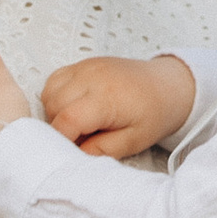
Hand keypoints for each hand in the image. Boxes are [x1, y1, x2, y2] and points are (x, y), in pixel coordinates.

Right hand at [40, 52, 196, 159]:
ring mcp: (86, 67)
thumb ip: (102, 151)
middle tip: (80, 137)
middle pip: (53, 106)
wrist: (166, 86)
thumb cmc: (153, 114)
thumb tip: (76, 154)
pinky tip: (74, 107)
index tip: (72, 149)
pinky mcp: (84, 64)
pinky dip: (56, 96)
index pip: (66, 120)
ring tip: (78, 122)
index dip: (63, 140)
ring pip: (50, 92)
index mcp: (106, 98)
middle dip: (59, 127)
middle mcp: (92, 77)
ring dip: (55, 111)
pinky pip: (55, 80)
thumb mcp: (132, 142)